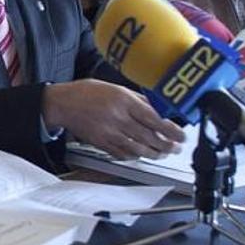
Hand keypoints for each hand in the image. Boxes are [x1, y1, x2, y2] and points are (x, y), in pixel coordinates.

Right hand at [43, 79, 184, 159]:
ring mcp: (109, 133)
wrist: (62, 104)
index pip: (155, 119)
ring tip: (162, 154)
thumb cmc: (86, 93)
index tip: (181, 135)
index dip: (172, 130)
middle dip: (167, 146)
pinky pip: (122, 154)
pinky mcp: (101, 143)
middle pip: (150, 137)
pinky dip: (134, 156)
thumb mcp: (115, 88)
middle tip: (176, 148)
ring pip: (138, 149)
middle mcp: (118, 118)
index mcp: (124, 101)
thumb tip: (158, 108)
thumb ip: (137, 99)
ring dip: (154, 154)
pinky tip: (140, 155)